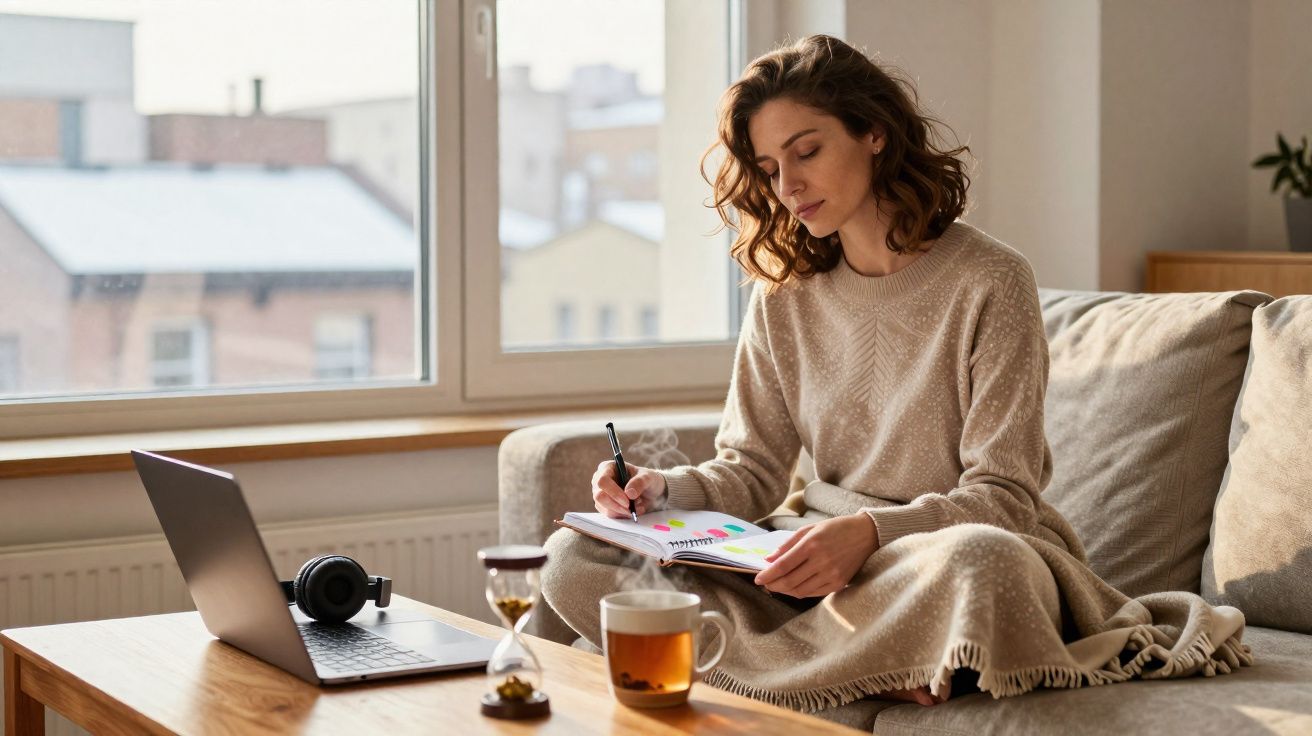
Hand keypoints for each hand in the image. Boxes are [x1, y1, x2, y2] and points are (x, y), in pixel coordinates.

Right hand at [592, 461, 666, 518]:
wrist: (650, 491)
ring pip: (604, 508)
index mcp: (608, 467)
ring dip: (622, 511)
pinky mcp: (605, 506)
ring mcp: (601, 494)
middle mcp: (600, 480)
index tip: (627, 502)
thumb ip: (640, 482)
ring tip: (637, 505)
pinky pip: (610, 514)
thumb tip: (629, 493)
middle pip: (599, 496)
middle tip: (631, 509)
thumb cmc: (647, 479)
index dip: (614, 493)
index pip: (602, 481)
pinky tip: (633, 510)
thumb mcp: (648, 477)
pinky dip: (623, 515)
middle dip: (616, 505)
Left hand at [753, 513, 879, 597]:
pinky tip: (794, 588)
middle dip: (773, 584)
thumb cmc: (835, 528)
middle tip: (765, 584)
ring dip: (785, 590)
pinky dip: (800, 592)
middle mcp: (821, 561)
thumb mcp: (809, 529)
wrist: (866, 535)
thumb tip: (769, 559)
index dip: (768, 575)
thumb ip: (788, 545)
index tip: (757, 579)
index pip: (783, 566)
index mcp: (811, 544)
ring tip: (777, 586)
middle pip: (789, 581)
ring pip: (800, 590)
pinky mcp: (839, 583)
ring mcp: (831, 574)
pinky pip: (813, 593)